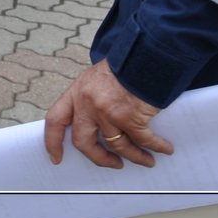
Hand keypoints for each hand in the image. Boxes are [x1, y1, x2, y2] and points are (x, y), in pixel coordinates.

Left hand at [44, 60, 172, 168]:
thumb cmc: (123, 66)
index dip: (52, 141)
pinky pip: (143, 140)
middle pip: (83, 142)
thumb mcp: (94, 79)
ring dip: (135, 156)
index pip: (55, 120)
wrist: (145, 54)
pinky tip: (165, 149)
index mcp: (75, 93)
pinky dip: (156, 147)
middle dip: (99, 158)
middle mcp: (87, 104)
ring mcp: (107, 112)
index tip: (56, 158)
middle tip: (114, 164)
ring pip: (117, 145)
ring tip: (147, 160)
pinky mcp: (130, 117)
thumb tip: (92, 125)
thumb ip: (88, 100)